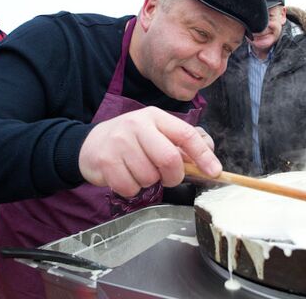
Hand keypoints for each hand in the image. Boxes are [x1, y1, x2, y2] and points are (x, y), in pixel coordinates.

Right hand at [78, 107, 221, 196]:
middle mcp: (137, 125)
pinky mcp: (106, 161)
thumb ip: (183, 145)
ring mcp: (120, 142)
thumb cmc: (131, 141)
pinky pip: (130, 187)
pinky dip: (132, 189)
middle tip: (168, 177)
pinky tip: (126, 176)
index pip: (186, 134)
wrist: (91, 144)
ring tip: (139, 171)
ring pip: (149, 176)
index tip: (214, 172)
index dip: (203, 155)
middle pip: (169, 158)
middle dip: (174, 176)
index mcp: (155, 117)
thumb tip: (209, 161)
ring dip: (149, 182)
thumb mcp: (156, 133)